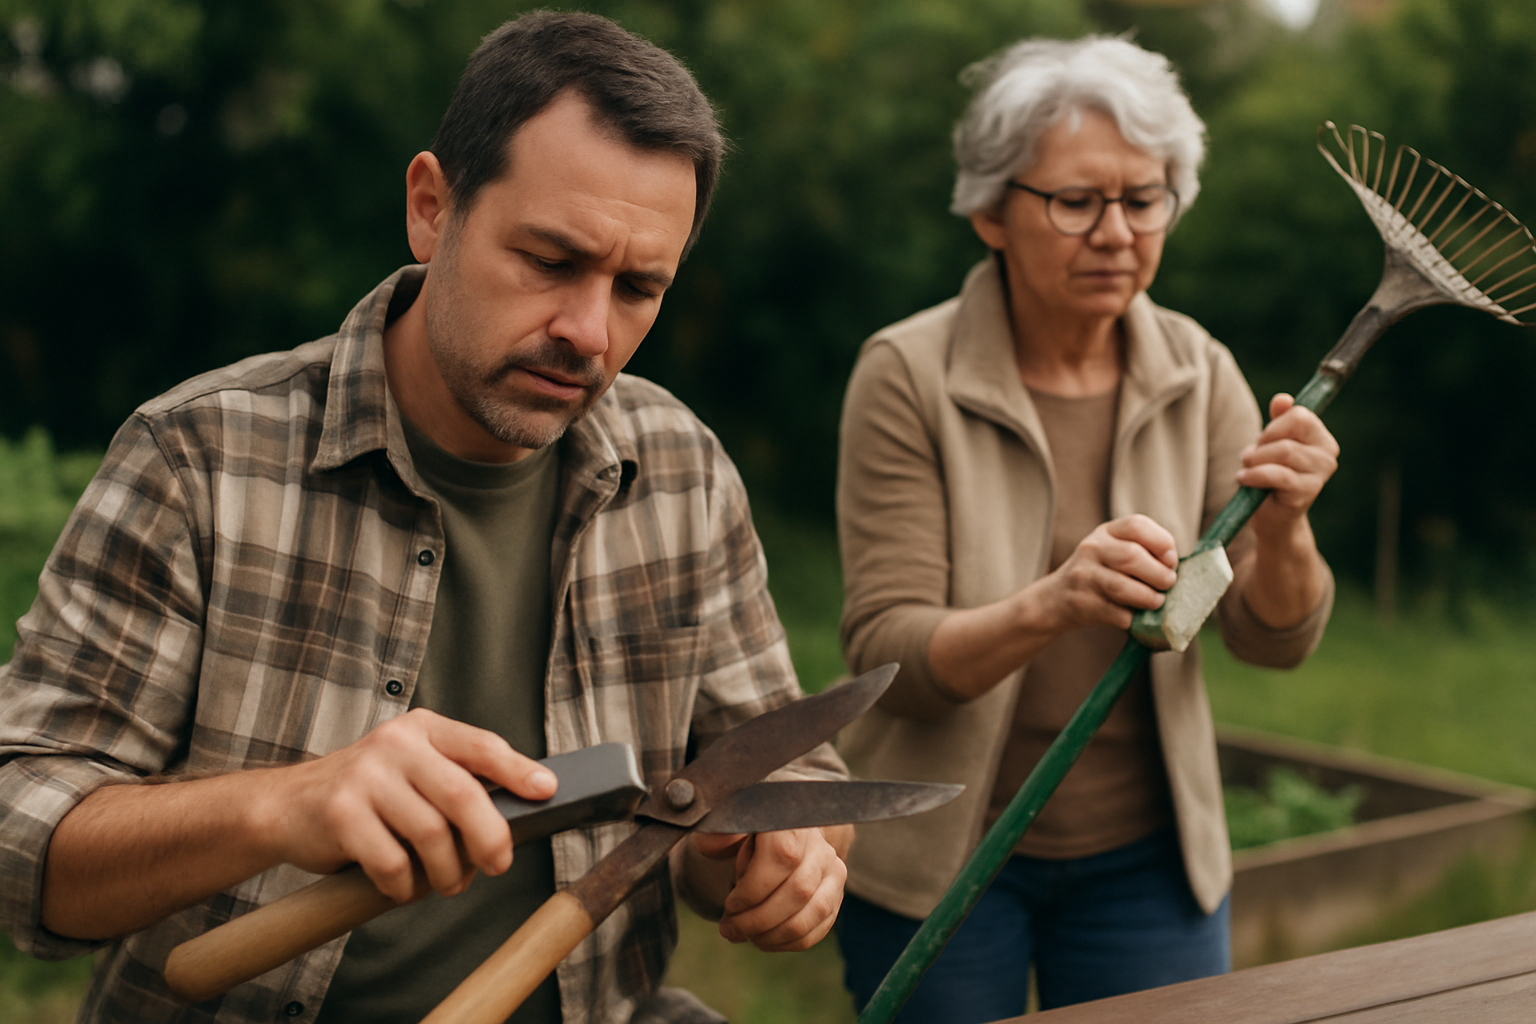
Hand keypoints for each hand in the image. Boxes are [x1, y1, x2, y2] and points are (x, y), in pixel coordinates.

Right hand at [261, 708, 556, 902]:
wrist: (286, 806)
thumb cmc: (368, 794)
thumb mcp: (414, 769)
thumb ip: (459, 778)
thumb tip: (521, 806)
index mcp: (423, 729)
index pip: (481, 746)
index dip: (518, 770)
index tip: (546, 791)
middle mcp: (396, 744)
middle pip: (464, 794)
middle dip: (490, 838)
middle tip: (497, 865)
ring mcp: (366, 776)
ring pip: (431, 835)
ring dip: (447, 872)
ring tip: (447, 883)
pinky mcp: (341, 813)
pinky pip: (392, 863)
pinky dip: (405, 886)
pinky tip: (402, 886)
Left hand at [690, 826, 849, 951]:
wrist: (786, 834)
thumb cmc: (753, 834)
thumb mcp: (732, 828)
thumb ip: (718, 835)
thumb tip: (711, 848)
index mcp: (792, 825)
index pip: (780, 859)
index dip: (752, 890)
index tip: (729, 905)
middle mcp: (820, 847)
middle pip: (798, 891)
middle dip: (759, 920)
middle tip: (731, 929)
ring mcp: (833, 871)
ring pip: (814, 912)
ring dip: (776, 935)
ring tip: (748, 936)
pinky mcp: (837, 893)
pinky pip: (821, 926)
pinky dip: (791, 942)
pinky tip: (766, 940)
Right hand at [1035, 514, 1178, 632]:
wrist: (1056, 598)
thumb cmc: (1099, 574)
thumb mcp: (1113, 551)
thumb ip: (1142, 551)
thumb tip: (1175, 568)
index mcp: (1106, 531)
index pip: (1137, 525)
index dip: (1162, 542)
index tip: (1171, 560)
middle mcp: (1092, 548)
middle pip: (1132, 556)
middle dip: (1159, 574)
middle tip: (1168, 584)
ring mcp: (1084, 576)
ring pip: (1122, 586)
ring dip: (1148, 597)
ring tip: (1156, 601)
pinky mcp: (1082, 603)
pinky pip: (1116, 613)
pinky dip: (1131, 618)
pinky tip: (1133, 616)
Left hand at [1236, 393, 1339, 540]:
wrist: (1272, 517)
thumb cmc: (1270, 476)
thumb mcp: (1271, 444)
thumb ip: (1278, 420)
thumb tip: (1283, 399)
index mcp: (1321, 438)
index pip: (1300, 415)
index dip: (1274, 425)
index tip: (1262, 441)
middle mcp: (1327, 454)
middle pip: (1291, 431)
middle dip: (1263, 442)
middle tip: (1250, 457)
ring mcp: (1320, 474)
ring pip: (1283, 451)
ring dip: (1256, 460)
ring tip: (1247, 470)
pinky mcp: (1306, 492)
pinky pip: (1277, 474)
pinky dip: (1255, 475)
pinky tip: (1244, 479)